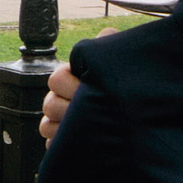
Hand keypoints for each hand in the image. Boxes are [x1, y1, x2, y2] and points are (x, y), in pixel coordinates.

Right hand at [39, 27, 118, 144]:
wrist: (136, 116)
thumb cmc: (126, 85)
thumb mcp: (121, 63)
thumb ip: (111, 45)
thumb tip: (106, 34)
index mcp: (71, 78)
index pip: (56, 79)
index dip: (70, 84)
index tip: (89, 88)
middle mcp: (60, 99)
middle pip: (49, 104)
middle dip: (71, 108)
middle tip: (93, 111)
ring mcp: (58, 122)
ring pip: (46, 126)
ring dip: (67, 128)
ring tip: (91, 128)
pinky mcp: (63, 143)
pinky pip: (54, 147)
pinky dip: (67, 147)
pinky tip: (87, 145)